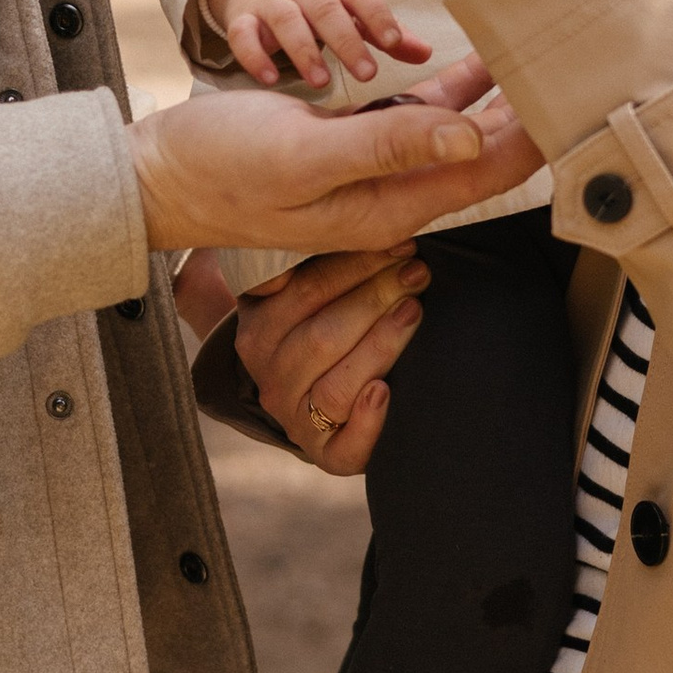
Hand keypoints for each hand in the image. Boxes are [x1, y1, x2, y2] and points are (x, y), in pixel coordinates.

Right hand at [126, 50, 537, 256]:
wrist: (155, 173)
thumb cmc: (217, 167)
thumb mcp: (301, 154)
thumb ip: (386, 146)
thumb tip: (470, 143)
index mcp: (383, 206)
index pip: (481, 176)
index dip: (532, 139)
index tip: (577, 97)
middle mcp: (386, 194)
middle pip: (479, 158)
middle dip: (528, 119)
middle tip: (579, 65)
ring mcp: (369, 168)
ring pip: (453, 137)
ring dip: (496, 103)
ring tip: (544, 55)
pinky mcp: (349, 143)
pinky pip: (416, 118)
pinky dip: (452, 92)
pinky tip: (481, 64)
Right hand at [201, 0, 431, 89]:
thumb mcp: (350, 6)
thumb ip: (385, 32)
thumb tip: (425, 53)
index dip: (379, 17)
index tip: (395, 45)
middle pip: (325, 8)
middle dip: (346, 40)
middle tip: (367, 74)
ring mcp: (270, 2)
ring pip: (286, 19)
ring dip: (304, 50)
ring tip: (321, 81)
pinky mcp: (241, 18)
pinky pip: (242, 34)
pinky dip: (253, 56)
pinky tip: (269, 79)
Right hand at [234, 245, 433, 472]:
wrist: (322, 401)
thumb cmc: (324, 329)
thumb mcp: (303, 295)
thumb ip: (309, 265)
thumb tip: (347, 218)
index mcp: (256, 330)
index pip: (301, 291)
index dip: (353, 264)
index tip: (398, 242)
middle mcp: (267, 376)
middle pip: (321, 336)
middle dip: (375, 297)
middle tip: (417, 272)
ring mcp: (294, 418)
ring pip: (335, 384)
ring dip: (379, 345)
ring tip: (414, 311)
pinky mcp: (327, 455)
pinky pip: (345, 444)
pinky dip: (368, 419)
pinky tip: (386, 390)